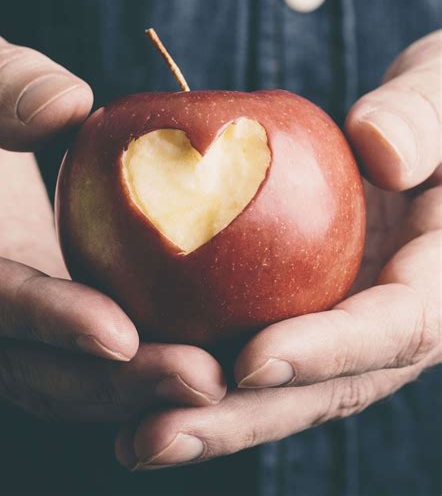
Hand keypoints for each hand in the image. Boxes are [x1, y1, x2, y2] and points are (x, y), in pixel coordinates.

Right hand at [0, 17, 225, 419]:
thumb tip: (66, 104)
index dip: (44, 319)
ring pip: (60, 377)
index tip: (121, 335)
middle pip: (26, 366)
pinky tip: (202, 355)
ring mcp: (2, 317)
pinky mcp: (41, 311)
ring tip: (218, 381)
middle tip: (203, 380)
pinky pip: (85, 355)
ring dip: (137, 391)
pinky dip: (139, 368)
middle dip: (114, 384)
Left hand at [115, 31, 440, 468]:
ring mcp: (345, 318)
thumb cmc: (437, 109)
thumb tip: (381, 155)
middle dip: (244, 417)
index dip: (325, 352)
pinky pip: (254, 342)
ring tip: (136, 440)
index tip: (250, 363)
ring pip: (282, 384)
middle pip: (322, 386)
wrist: (422, 133)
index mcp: (440, 277)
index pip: (394, 329)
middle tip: (157, 437)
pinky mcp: (306, 305)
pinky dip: (202, 370)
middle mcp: (392, 317)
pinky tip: (141, 385)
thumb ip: (421, 119)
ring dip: (210, 417)